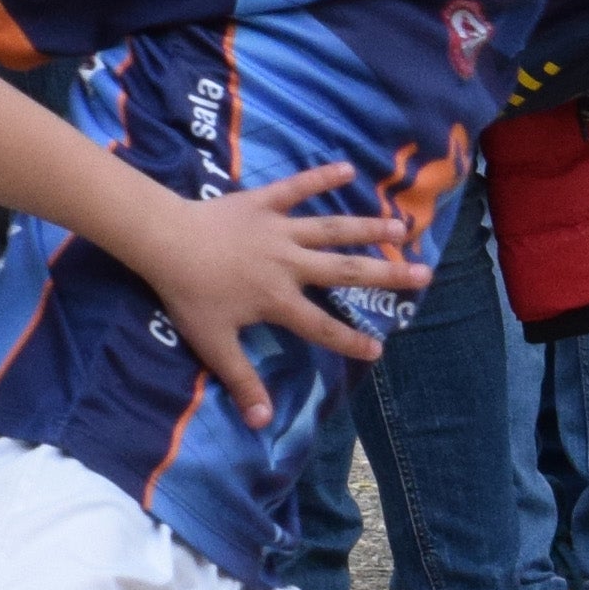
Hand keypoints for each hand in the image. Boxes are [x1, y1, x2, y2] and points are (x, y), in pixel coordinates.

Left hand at [120, 160, 426, 431]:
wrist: (164, 241)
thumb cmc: (188, 294)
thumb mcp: (213, 344)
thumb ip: (241, 380)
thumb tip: (261, 422)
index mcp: (279, 300)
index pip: (322, 327)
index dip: (351, 341)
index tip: (380, 350)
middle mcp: (290, 264)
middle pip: (345, 271)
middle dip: (387, 276)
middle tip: (425, 274)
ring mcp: (280, 230)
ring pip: (332, 229)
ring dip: (368, 228)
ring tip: (403, 227)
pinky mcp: (264, 202)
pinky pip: (297, 188)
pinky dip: (321, 177)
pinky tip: (348, 167)